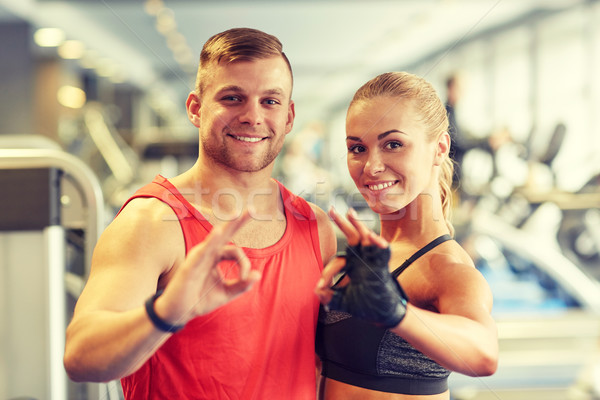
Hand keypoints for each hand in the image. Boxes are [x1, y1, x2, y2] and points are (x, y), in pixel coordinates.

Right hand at [155, 212, 260, 325]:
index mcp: (216, 257)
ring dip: (227, 227)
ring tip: (238, 214)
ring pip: (214, 239)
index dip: (244, 264)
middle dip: (239, 221)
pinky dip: (210, 242)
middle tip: (253, 210)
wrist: (179, 313)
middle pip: (225, 234)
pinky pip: (201, 253)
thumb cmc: (200, 300)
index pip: (236, 251)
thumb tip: (259, 274)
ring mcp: (198, 258)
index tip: (245, 279)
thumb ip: (242, 285)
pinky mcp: (189, 267)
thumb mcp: (225, 293)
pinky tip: (218, 232)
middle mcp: (207, 253)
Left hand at [315, 208, 406, 327]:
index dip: (327, 274)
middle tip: (331, 209)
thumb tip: (317, 292)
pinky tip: (372, 236)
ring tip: (350, 214)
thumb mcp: (344, 301)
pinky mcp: (382, 267)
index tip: (321, 287)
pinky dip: (378, 244)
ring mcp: (372, 260)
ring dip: (358, 226)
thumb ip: (330, 297)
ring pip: (365, 238)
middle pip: (351, 236)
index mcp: (351, 265)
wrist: (383, 314)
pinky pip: (382, 252)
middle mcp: (361, 258)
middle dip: (341, 223)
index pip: (337, 262)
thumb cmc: (365, 305)